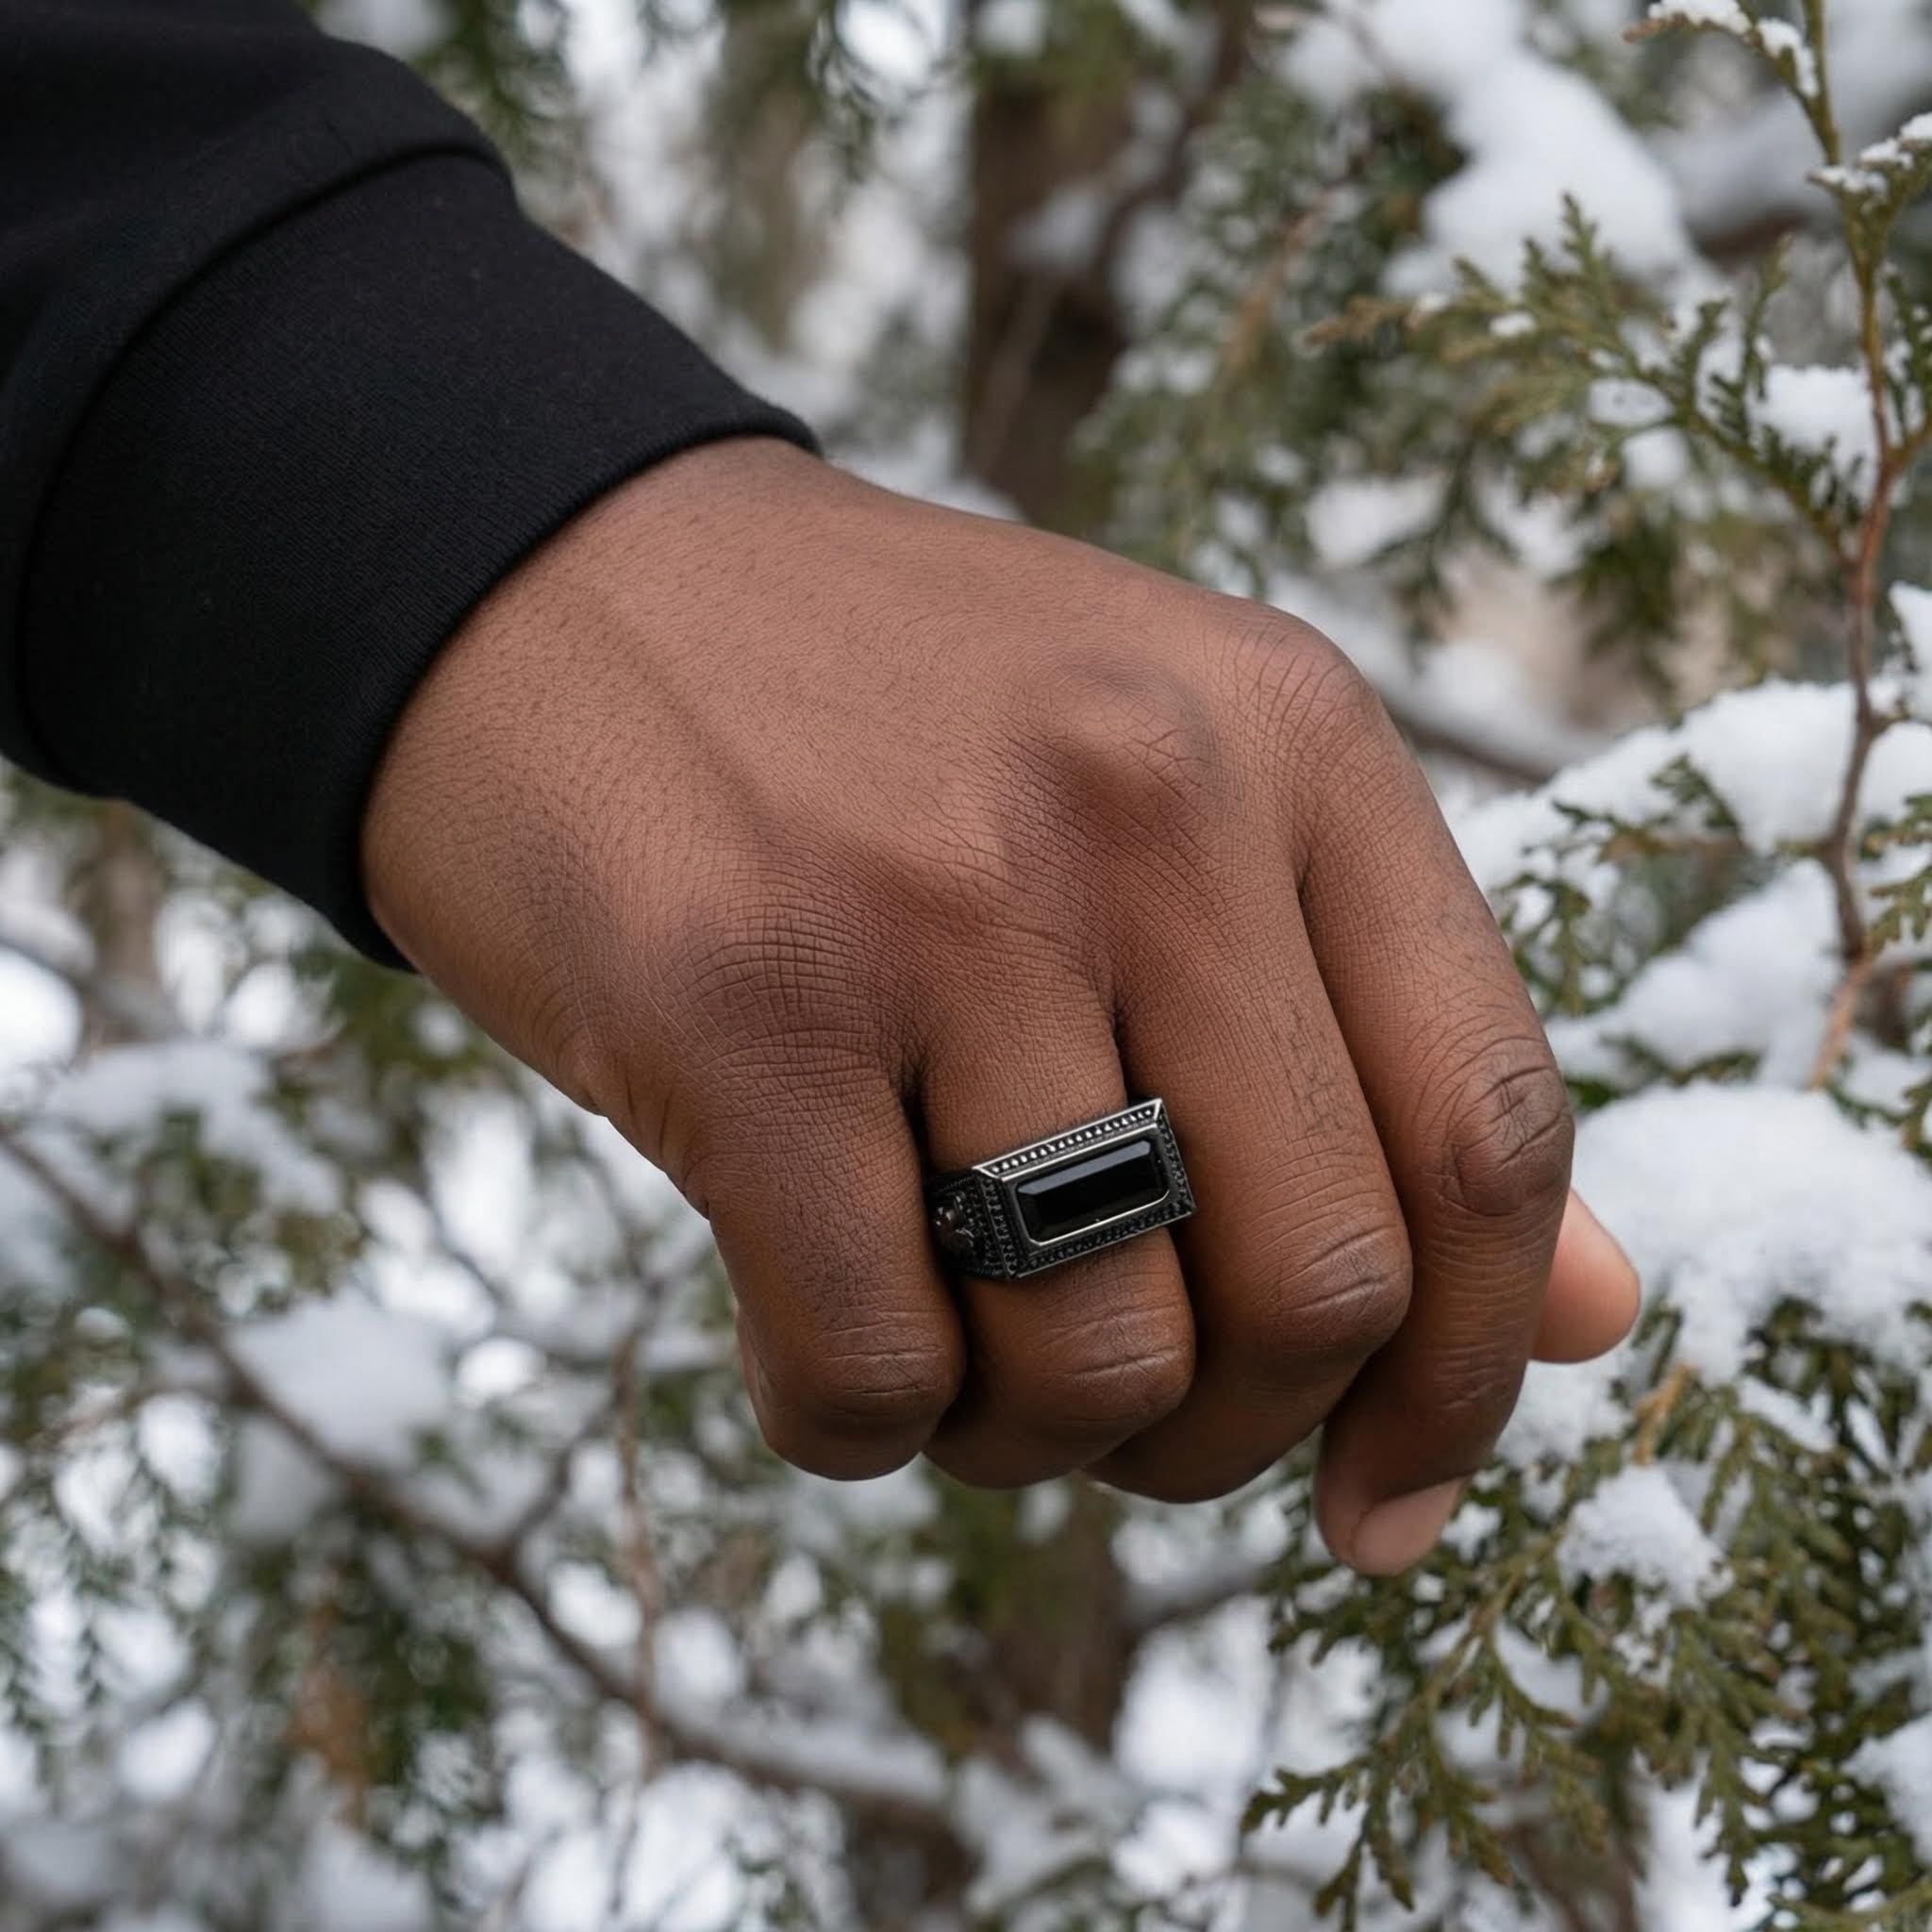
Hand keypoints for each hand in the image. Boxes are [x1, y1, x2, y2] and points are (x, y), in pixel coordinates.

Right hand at [362, 439, 1637, 1572]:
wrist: (558, 584)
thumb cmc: (887, 728)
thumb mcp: (1176, 804)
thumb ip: (1381, 1048)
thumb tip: (1606, 1321)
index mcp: (1296, 741)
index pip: (1492, 1128)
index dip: (1473, 1371)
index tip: (1387, 1503)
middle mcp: (1148, 802)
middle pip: (1320, 1286)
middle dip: (1232, 1433)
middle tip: (1124, 1415)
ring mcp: (941, 899)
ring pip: (1101, 1366)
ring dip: (1036, 1439)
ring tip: (956, 1345)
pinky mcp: (740, 1008)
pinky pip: (877, 1370)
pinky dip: (862, 1427)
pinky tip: (822, 1351)